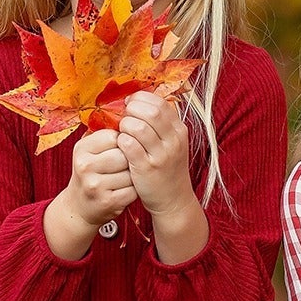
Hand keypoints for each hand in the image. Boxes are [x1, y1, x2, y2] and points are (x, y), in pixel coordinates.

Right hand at [43, 130, 134, 256]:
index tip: (121, 149)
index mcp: (82, 148)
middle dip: (130, 159)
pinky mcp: (108, 202)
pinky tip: (126, 189)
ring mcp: (96, 185)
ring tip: (125, 177)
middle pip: (124, 154)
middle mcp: (85, 166)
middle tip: (125, 166)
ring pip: (130, 173)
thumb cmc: (91, 173)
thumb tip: (130, 112)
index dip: (124, 142)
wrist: (80, 206)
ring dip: (133, 175)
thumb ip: (104, 134)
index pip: (114, 136)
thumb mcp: (89, 151)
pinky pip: (133, 190)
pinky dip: (134, 190)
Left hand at [116, 91, 194, 216]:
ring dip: (125, 126)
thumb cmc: (166, 168)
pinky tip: (121, 146)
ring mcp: (162, 155)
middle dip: (132, 110)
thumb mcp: (170, 143)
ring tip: (123, 133)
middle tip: (124, 117)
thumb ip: (159, 124)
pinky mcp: (147, 168)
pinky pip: (129, 145)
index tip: (130, 105)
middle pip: (150, 111)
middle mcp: (174, 141)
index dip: (141, 99)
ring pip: (138, 127)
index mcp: (179, 130)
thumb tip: (136, 102)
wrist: (173, 200)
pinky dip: (121, 141)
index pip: (160, 103)